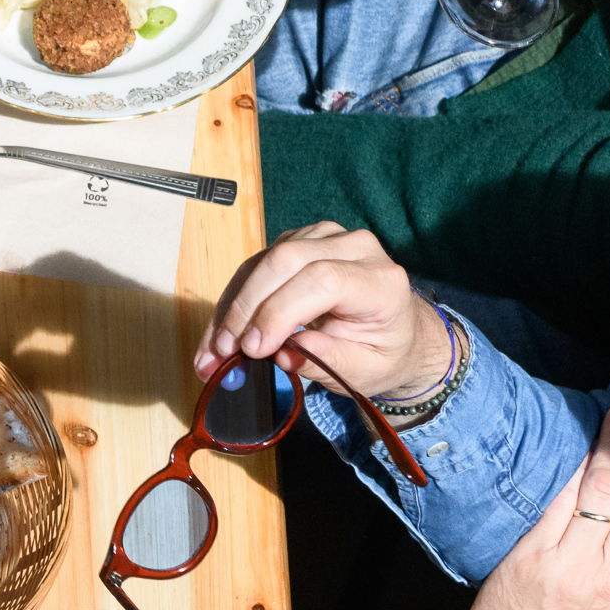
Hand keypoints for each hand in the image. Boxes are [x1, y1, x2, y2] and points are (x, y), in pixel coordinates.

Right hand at [195, 221, 450, 404]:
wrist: (393, 328)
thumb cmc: (383, 351)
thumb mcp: (366, 372)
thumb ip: (330, 362)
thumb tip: (283, 353)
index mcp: (381, 280)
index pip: (323, 280)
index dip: (280, 311)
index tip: (253, 349)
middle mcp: (355, 247)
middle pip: (287, 260)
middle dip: (247, 307)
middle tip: (224, 351)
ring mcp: (324, 238)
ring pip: (264, 260)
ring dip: (233, 305)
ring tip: (215, 349)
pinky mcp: (299, 241)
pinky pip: (257, 264)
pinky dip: (234, 298)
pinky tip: (223, 330)